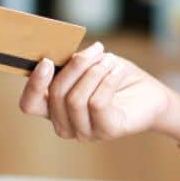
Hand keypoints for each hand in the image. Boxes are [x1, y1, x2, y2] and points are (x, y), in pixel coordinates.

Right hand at [18, 42, 175, 140]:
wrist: (149, 94)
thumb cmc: (115, 77)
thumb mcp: (90, 64)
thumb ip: (71, 63)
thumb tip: (61, 55)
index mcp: (54, 108)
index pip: (30, 104)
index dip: (34, 84)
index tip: (47, 61)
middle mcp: (66, 125)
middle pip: (56, 95)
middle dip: (76, 66)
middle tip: (96, 49)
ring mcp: (85, 132)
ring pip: (75, 99)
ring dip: (94, 72)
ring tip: (110, 60)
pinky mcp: (106, 132)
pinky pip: (97, 104)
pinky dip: (107, 81)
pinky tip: (117, 72)